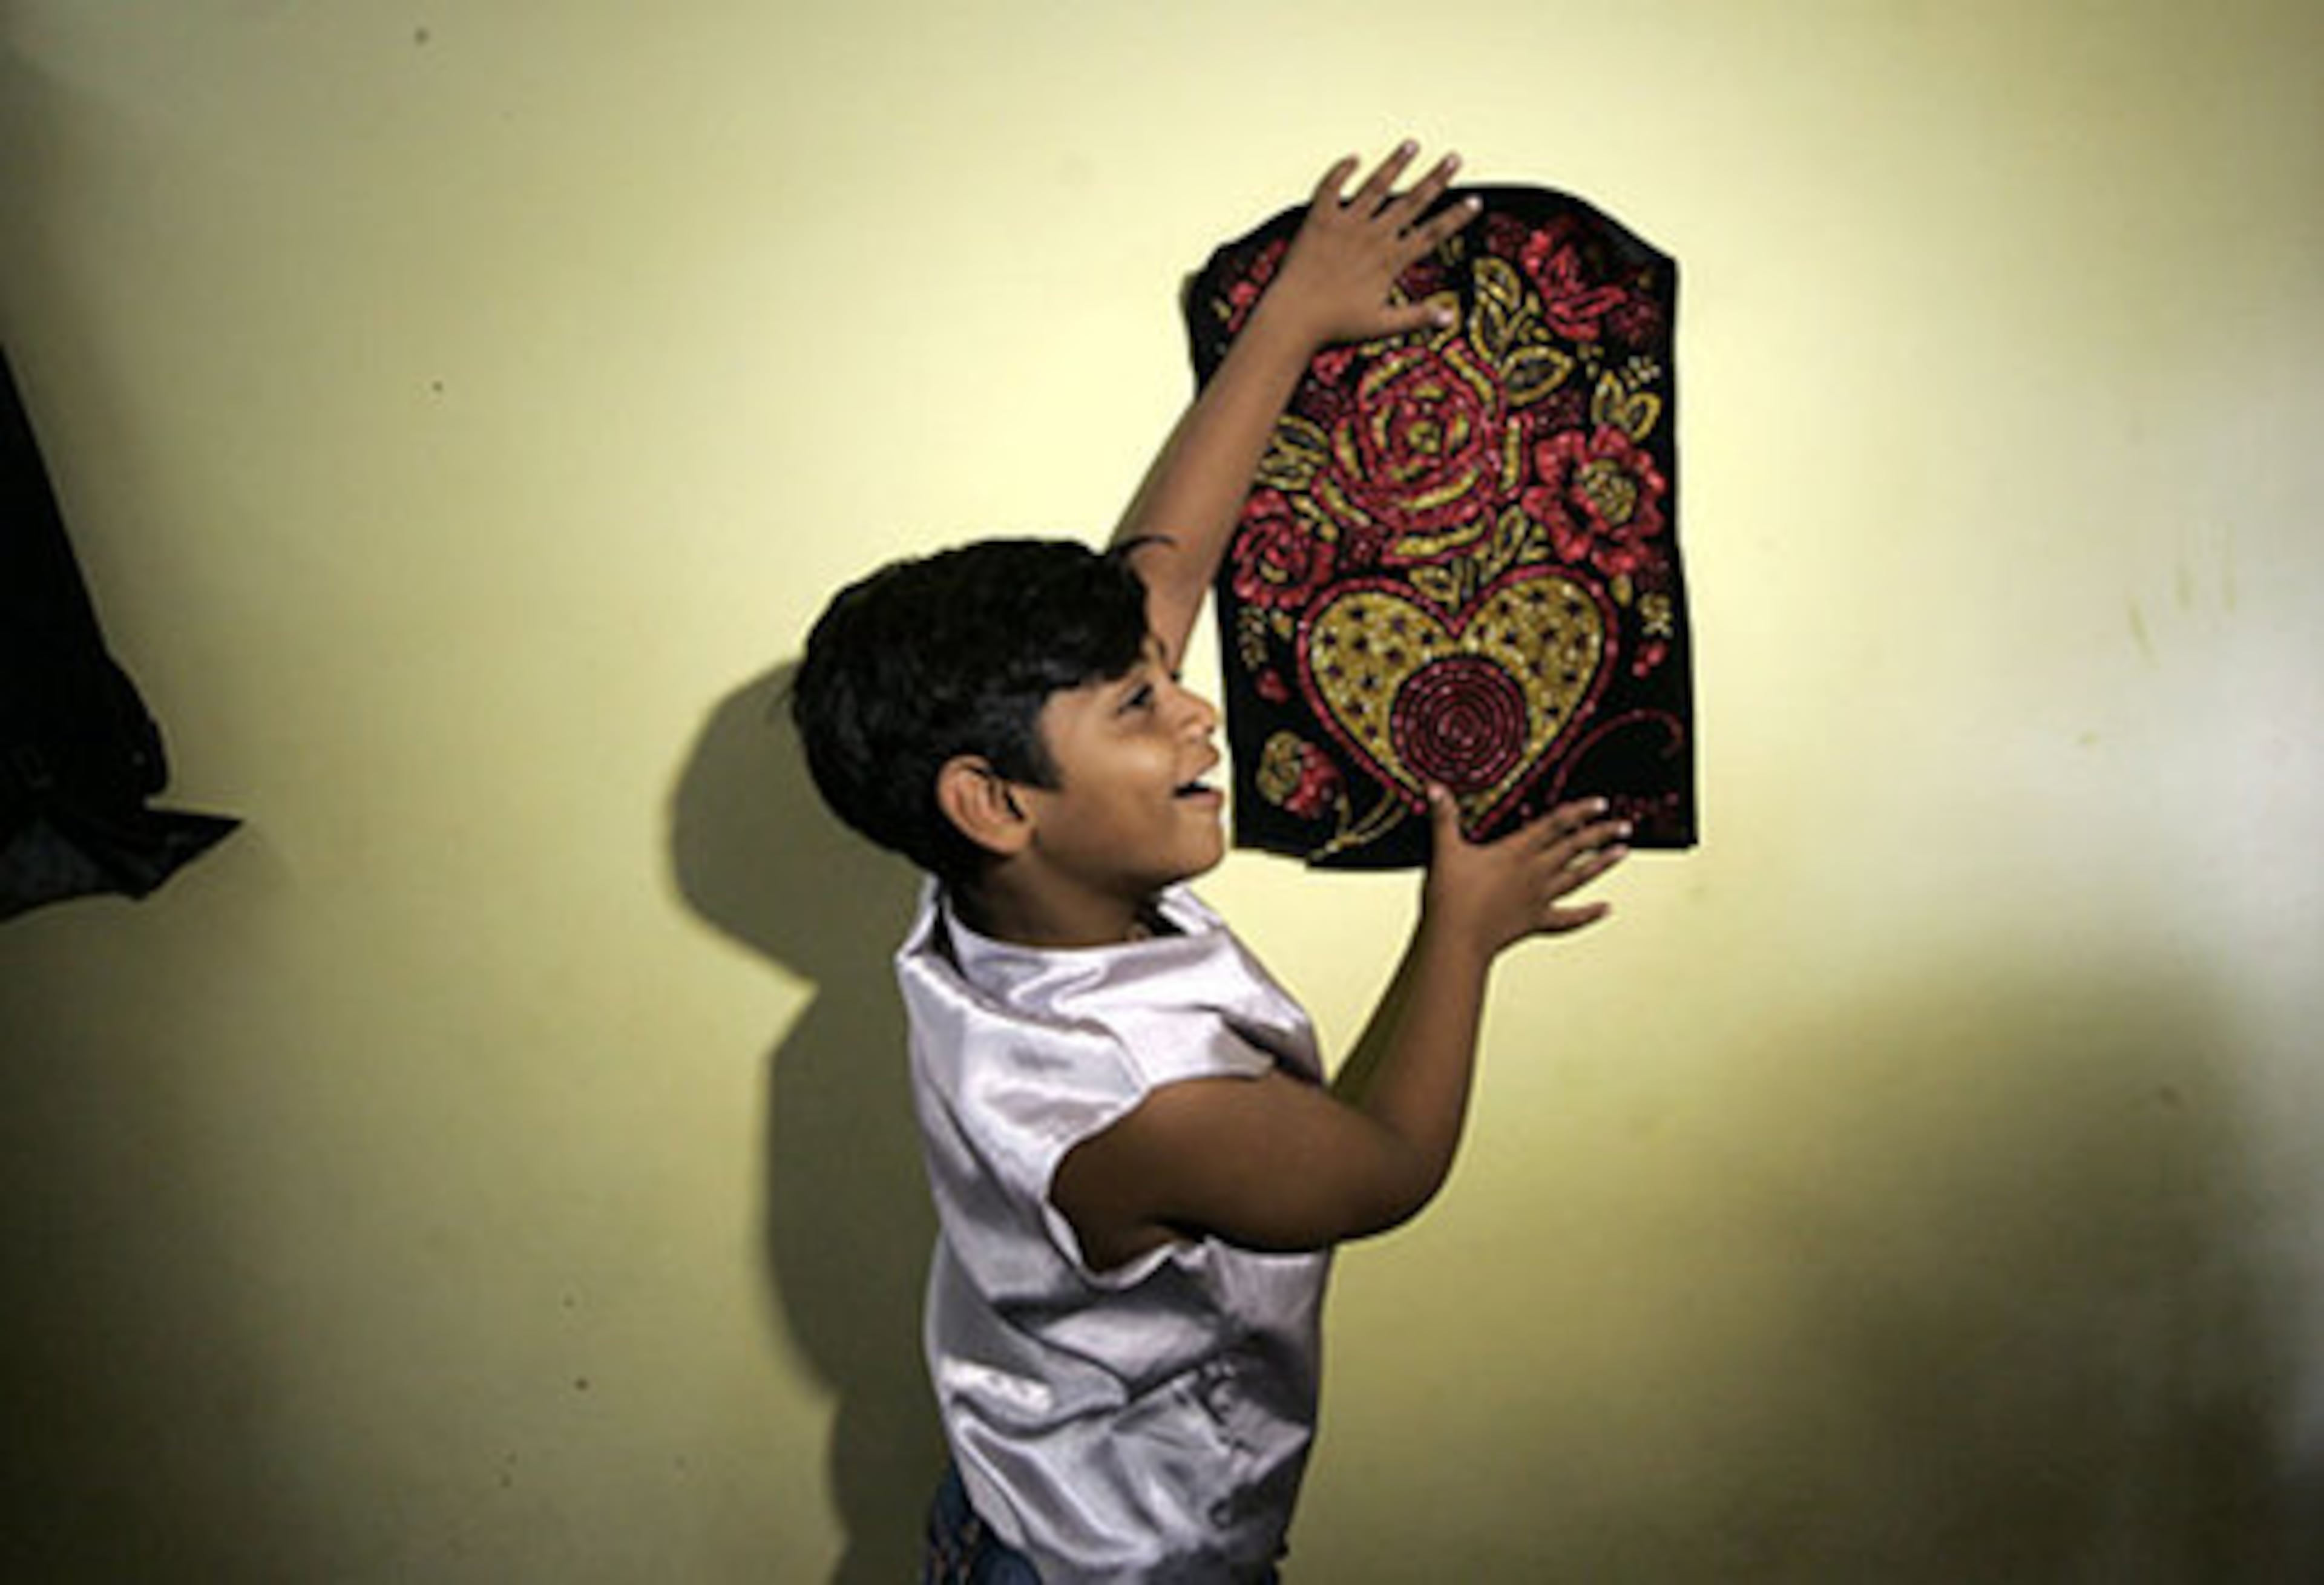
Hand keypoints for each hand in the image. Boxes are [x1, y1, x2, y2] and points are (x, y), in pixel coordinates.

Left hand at [1249, 142, 1481, 352]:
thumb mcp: (1382, 325)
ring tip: (1411, 145)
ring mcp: (1346, 224)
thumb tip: (1449, 317)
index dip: (1456, 217)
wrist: (1294, 317)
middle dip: (1436, 178)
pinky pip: (1331, 188)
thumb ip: (1418, 317)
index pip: (1432, 233)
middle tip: (1453, 158)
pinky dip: (1341, 171)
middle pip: (1412, 201)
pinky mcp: (1320, 220)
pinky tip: (1353, 158)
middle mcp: (1372, 236)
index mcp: (1390, 260)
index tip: (1475, 200)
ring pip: (1376, 186)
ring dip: (1395, 163)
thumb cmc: (1335, 324)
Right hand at [1420, 789, 1628, 961]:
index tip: (1600, 803)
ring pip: (1578, 877)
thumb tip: (1435, 788)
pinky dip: (1589, 914)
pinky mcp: (1535, 921)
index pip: (1556, 824)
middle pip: (1575, 848)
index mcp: (1517, 851)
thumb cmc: (1451, 897)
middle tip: (1623, 824)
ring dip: (1602, 864)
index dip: (1579, 811)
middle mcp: (1535, 872)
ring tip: (1623, 852)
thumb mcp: (1445, 850)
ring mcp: (1539, 898)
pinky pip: (1569, 918)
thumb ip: (1444, 817)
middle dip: (1600, 834)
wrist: (1456, 940)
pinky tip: (1607, 909)